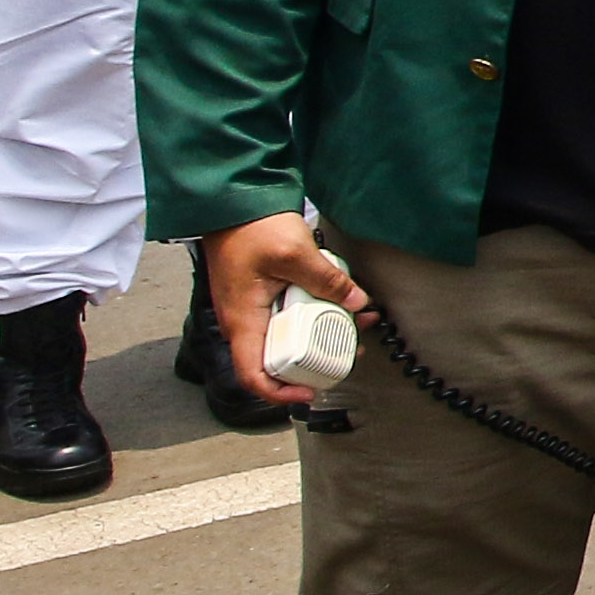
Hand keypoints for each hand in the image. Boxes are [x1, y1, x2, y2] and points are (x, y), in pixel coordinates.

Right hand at [203, 217, 369, 411]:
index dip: (280, 393)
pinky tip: (347, 304)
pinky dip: (318, 315)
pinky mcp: (267, 297)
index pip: (252, 374)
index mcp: (244, 320)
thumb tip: (358, 302)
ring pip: (291, 337)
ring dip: (325, 335)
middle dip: (318, 361)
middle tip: (352, 353)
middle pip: (279, 360)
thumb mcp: (294, 254)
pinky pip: (293, 316)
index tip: (310, 393)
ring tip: (360, 325)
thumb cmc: (250, 228)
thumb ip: (328, 281)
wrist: (234, 202)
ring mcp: (256, 310)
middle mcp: (246, 322)